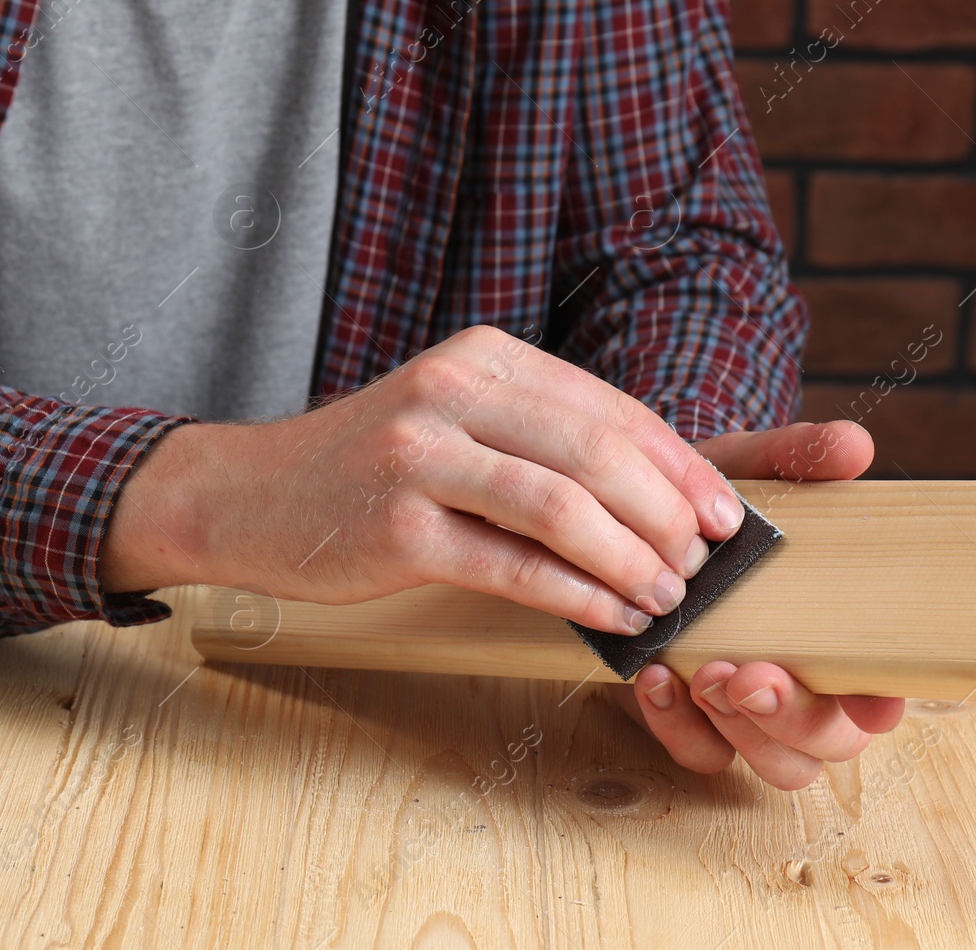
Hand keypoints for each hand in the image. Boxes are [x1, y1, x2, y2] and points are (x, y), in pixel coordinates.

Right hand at [102, 325, 745, 635]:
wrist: (246, 496)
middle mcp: (453, 390)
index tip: (729, 514)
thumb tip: (658, 496)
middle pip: (597, 451)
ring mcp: (419, 454)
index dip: (681, 464)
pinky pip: (510, 563)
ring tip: (668, 597)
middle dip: (668, 513)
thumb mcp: (455, 422)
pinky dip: (575, 594)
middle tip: (704, 562)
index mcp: (483, 357)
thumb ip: (542, 442)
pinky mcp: (396, 526)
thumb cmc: (369, 468)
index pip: (610, 407)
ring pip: (561, 505)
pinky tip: (611, 617)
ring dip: (630, 558)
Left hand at [606, 420, 907, 788]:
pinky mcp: (690, 718)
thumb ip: (799, 457)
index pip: (883, 693)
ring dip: (740, 732)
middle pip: (831, 745)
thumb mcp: (752, 469)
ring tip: (702, 676)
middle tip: (748, 676)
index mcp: (840, 636)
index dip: (879, 704)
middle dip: (793, 720)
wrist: (638, 514)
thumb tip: (854, 446)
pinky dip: (676, 726)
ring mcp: (748, 711)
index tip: (864, 694)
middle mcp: (805, 685)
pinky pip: (698, 753)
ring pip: (774, 765)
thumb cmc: (716, 503)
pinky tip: (653, 676)